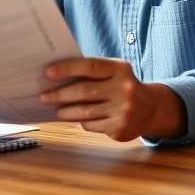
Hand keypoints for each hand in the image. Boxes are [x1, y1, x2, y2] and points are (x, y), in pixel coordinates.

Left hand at [40, 57, 186, 141]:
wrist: (151, 109)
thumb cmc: (121, 86)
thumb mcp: (113, 73)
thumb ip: (91, 73)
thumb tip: (55, 78)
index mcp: (120, 69)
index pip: (90, 66)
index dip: (67, 69)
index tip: (48, 72)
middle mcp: (124, 89)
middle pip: (84, 91)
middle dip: (59, 94)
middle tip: (43, 96)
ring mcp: (124, 110)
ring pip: (85, 112)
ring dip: (65, 111)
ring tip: (55, 109)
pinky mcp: (120, 128)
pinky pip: (91, 125)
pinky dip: (81, 122)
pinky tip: (75, 118)